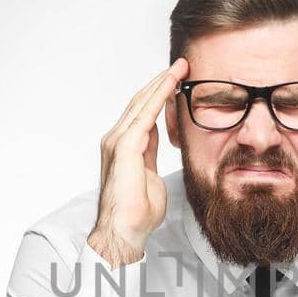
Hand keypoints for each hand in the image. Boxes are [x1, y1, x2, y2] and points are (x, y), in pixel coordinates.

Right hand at [88, 58, 187, 267]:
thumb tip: (157, 140)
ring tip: (179, 67)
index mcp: (124, 147)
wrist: (123, 231)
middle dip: (160, 82)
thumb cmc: (137, 213)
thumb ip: (151, 155)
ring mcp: (117, 141)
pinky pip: (145, 114)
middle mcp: (116, 139)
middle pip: (140, 102)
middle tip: (181, 64)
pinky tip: (171, 83)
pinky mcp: (124, 147)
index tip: (176, 80)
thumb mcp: (150, 176)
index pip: (142, 113)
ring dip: (161, 83)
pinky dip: (158, 96)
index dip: (158, 95)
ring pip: (142, 103)